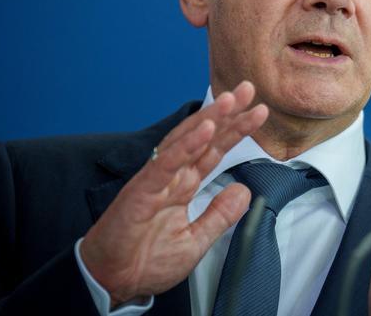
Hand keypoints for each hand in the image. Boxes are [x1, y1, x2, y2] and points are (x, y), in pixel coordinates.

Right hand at [80, 81, 267, 306]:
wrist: (112, 282)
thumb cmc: (145, 261)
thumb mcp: (196, 240)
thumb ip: (219, 215)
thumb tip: (244, 191)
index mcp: (183, 185)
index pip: (214, 150)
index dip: (235, 130)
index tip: (258, 112)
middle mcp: (171, 177)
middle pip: (202, 138)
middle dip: (226, 113)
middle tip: (248, 89)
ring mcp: (155, 181)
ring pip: (184, 142)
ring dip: (208, 119)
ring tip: (230, 100)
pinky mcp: (140, 192)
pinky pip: (165, 164)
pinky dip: (185, 146)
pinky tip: (204, 130)